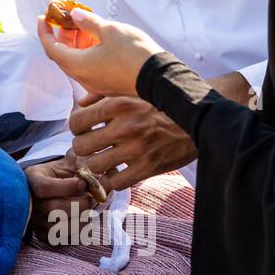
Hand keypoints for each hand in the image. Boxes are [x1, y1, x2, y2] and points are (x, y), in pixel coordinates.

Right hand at [24, 150, 94, 242]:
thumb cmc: (64, 172)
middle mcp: (29, 202)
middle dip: (79, 205)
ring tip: (89, 210)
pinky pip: (62, 239)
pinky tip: (84, 220)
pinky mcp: (44, 235)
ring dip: (81, 219)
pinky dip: (78, 232)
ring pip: (59, 227)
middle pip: (53, 209)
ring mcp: (35, 220)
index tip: (83, 183)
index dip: (67, 187)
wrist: (54, 186)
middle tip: (92, 199)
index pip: (44, 188)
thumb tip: (107, 175)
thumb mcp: (70, 161)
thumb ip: (85, 163)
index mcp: (32, 179)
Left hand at [36, 7, 161, 97]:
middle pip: (62, 55)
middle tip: (64, 17)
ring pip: (76, 61)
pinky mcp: (106, 83)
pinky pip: (88, 66)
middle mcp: (82, 77)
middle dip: (61, 35)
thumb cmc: (135, 54)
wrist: (159, 77)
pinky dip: (86, 51)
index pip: (51, 48)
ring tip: (82, 24)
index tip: (43, 17)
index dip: (44, 31)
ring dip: (75, 42)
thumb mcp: (110, 30)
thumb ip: (89, 22)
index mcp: (78, 65)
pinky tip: (96, 38)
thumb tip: (75, 15)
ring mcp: (94, 82)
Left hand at [69, 92, 196, 190]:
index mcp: (119, 104)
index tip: (84, 130)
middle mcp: (126, 126)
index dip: (76, 128)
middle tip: (92, 147)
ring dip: (96, 165)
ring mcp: (137, 149)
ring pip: (94, 166)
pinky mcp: (148, 167)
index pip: (76, 121)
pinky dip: (114, 179)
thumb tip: (80, 104)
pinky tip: (120, 170)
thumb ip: (102, 95)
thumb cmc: (160, 105)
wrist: (198, 121)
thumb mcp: (132, 91)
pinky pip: (116, 182)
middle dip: (83, 148)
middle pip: (81, 146)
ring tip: (104, 159)